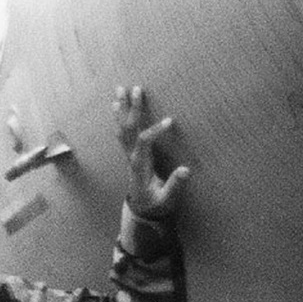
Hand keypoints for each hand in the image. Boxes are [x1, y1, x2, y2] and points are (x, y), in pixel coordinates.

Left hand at [114, 85, 189, 219]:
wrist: (142, 211)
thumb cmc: (156, 204)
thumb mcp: (166, 199)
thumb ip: (174, 185)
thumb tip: (186, 170)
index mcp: (140, 165)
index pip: (144, 142)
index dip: (156, 130)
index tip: (170, 121)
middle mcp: (132, 157)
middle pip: (129, 129)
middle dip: (132, 109)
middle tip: (136, 89)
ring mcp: (129, 154)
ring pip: (123, 128)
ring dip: (122, 109)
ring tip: (119, 90)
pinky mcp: (131, 154)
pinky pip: (123, 132)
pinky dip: (120, 118)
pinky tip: (115, 105)